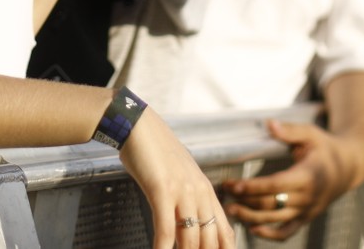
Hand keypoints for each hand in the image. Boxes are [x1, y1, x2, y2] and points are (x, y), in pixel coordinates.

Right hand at [119, 109, 235, 248]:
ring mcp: (182, 191)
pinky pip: (165, 229)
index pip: (225, 232)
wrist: (139, 125)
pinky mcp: (162, 190)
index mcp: (206, 191)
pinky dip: (162, 247)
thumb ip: (188, 201)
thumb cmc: (156, 151)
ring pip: (189, 238)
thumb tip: (186, 229)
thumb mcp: (181, 176)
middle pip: (209, 240)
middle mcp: (199, 192)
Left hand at [223, 121, 363, 239]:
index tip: (234, 184)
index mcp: (308, 176)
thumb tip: (269, 124)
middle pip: (272, 205)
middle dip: (246, 201)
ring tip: (231, 210)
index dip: (254, 187)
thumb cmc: (326, 147)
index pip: (276, 185)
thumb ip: (290, 131)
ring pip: (276, 220)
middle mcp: (308, 197)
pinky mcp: (306, 217)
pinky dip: (270, 234)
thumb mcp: (311, 134)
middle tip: (224, 193)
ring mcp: (307, 210)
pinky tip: (252, 228)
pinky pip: (287, 231)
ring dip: (251, 218)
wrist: (349, 167)